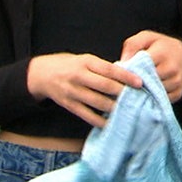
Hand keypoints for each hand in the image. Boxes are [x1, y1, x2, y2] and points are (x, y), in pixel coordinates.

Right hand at [27, 52, 142, 127]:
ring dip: (115, 108)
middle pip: (106, 87)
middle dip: (124, 94)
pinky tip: (112, 122)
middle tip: (139, 99)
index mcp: (85, 62)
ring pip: (99, 103)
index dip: (126, 77)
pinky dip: (101, 121)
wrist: (41, 74)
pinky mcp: (69, 105)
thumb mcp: (83, 59)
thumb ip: (101, 68)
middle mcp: (79, 76)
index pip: (109, 69)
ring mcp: (73, 92)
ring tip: (129, 111)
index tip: (140, 83)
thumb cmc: (67, 65)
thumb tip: (125, 77)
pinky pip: (88, 116)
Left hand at [120, 30, 181, 101]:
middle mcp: (172, 69)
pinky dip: (152, 97)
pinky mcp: (178, 93)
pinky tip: (146, 91)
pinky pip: (160, 100)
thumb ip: (132, 46)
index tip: (123, 71)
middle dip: (136, 81)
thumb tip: (123, 62)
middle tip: (128, 80)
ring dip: (144, 91)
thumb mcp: (146, 37)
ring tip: (136, 85)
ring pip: (154, 92)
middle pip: (148, 81)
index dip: (131, 70)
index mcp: (163, 53)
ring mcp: (177, 82)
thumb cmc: (160, 45)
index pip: (143, 66)